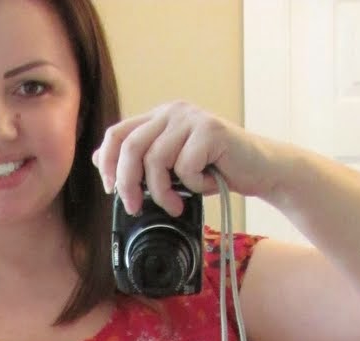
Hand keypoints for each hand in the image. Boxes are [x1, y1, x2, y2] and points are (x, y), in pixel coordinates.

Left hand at [93, 102, 275, 216]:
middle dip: (128, 184)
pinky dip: (193, 185)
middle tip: (136, 208)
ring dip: (162, 193)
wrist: (260, 169)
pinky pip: (185, 166)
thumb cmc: (216, 171)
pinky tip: (206, 185)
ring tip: (175, 205)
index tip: (111, 190)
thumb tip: (99, 160)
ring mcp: (191, 118)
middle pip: (131, 147)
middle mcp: (172, 112)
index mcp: (159, 118)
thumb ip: (141, 162)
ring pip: (156, 160)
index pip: (117, 133)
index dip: (108, 163)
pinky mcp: (210, 130)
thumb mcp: (172, 169)